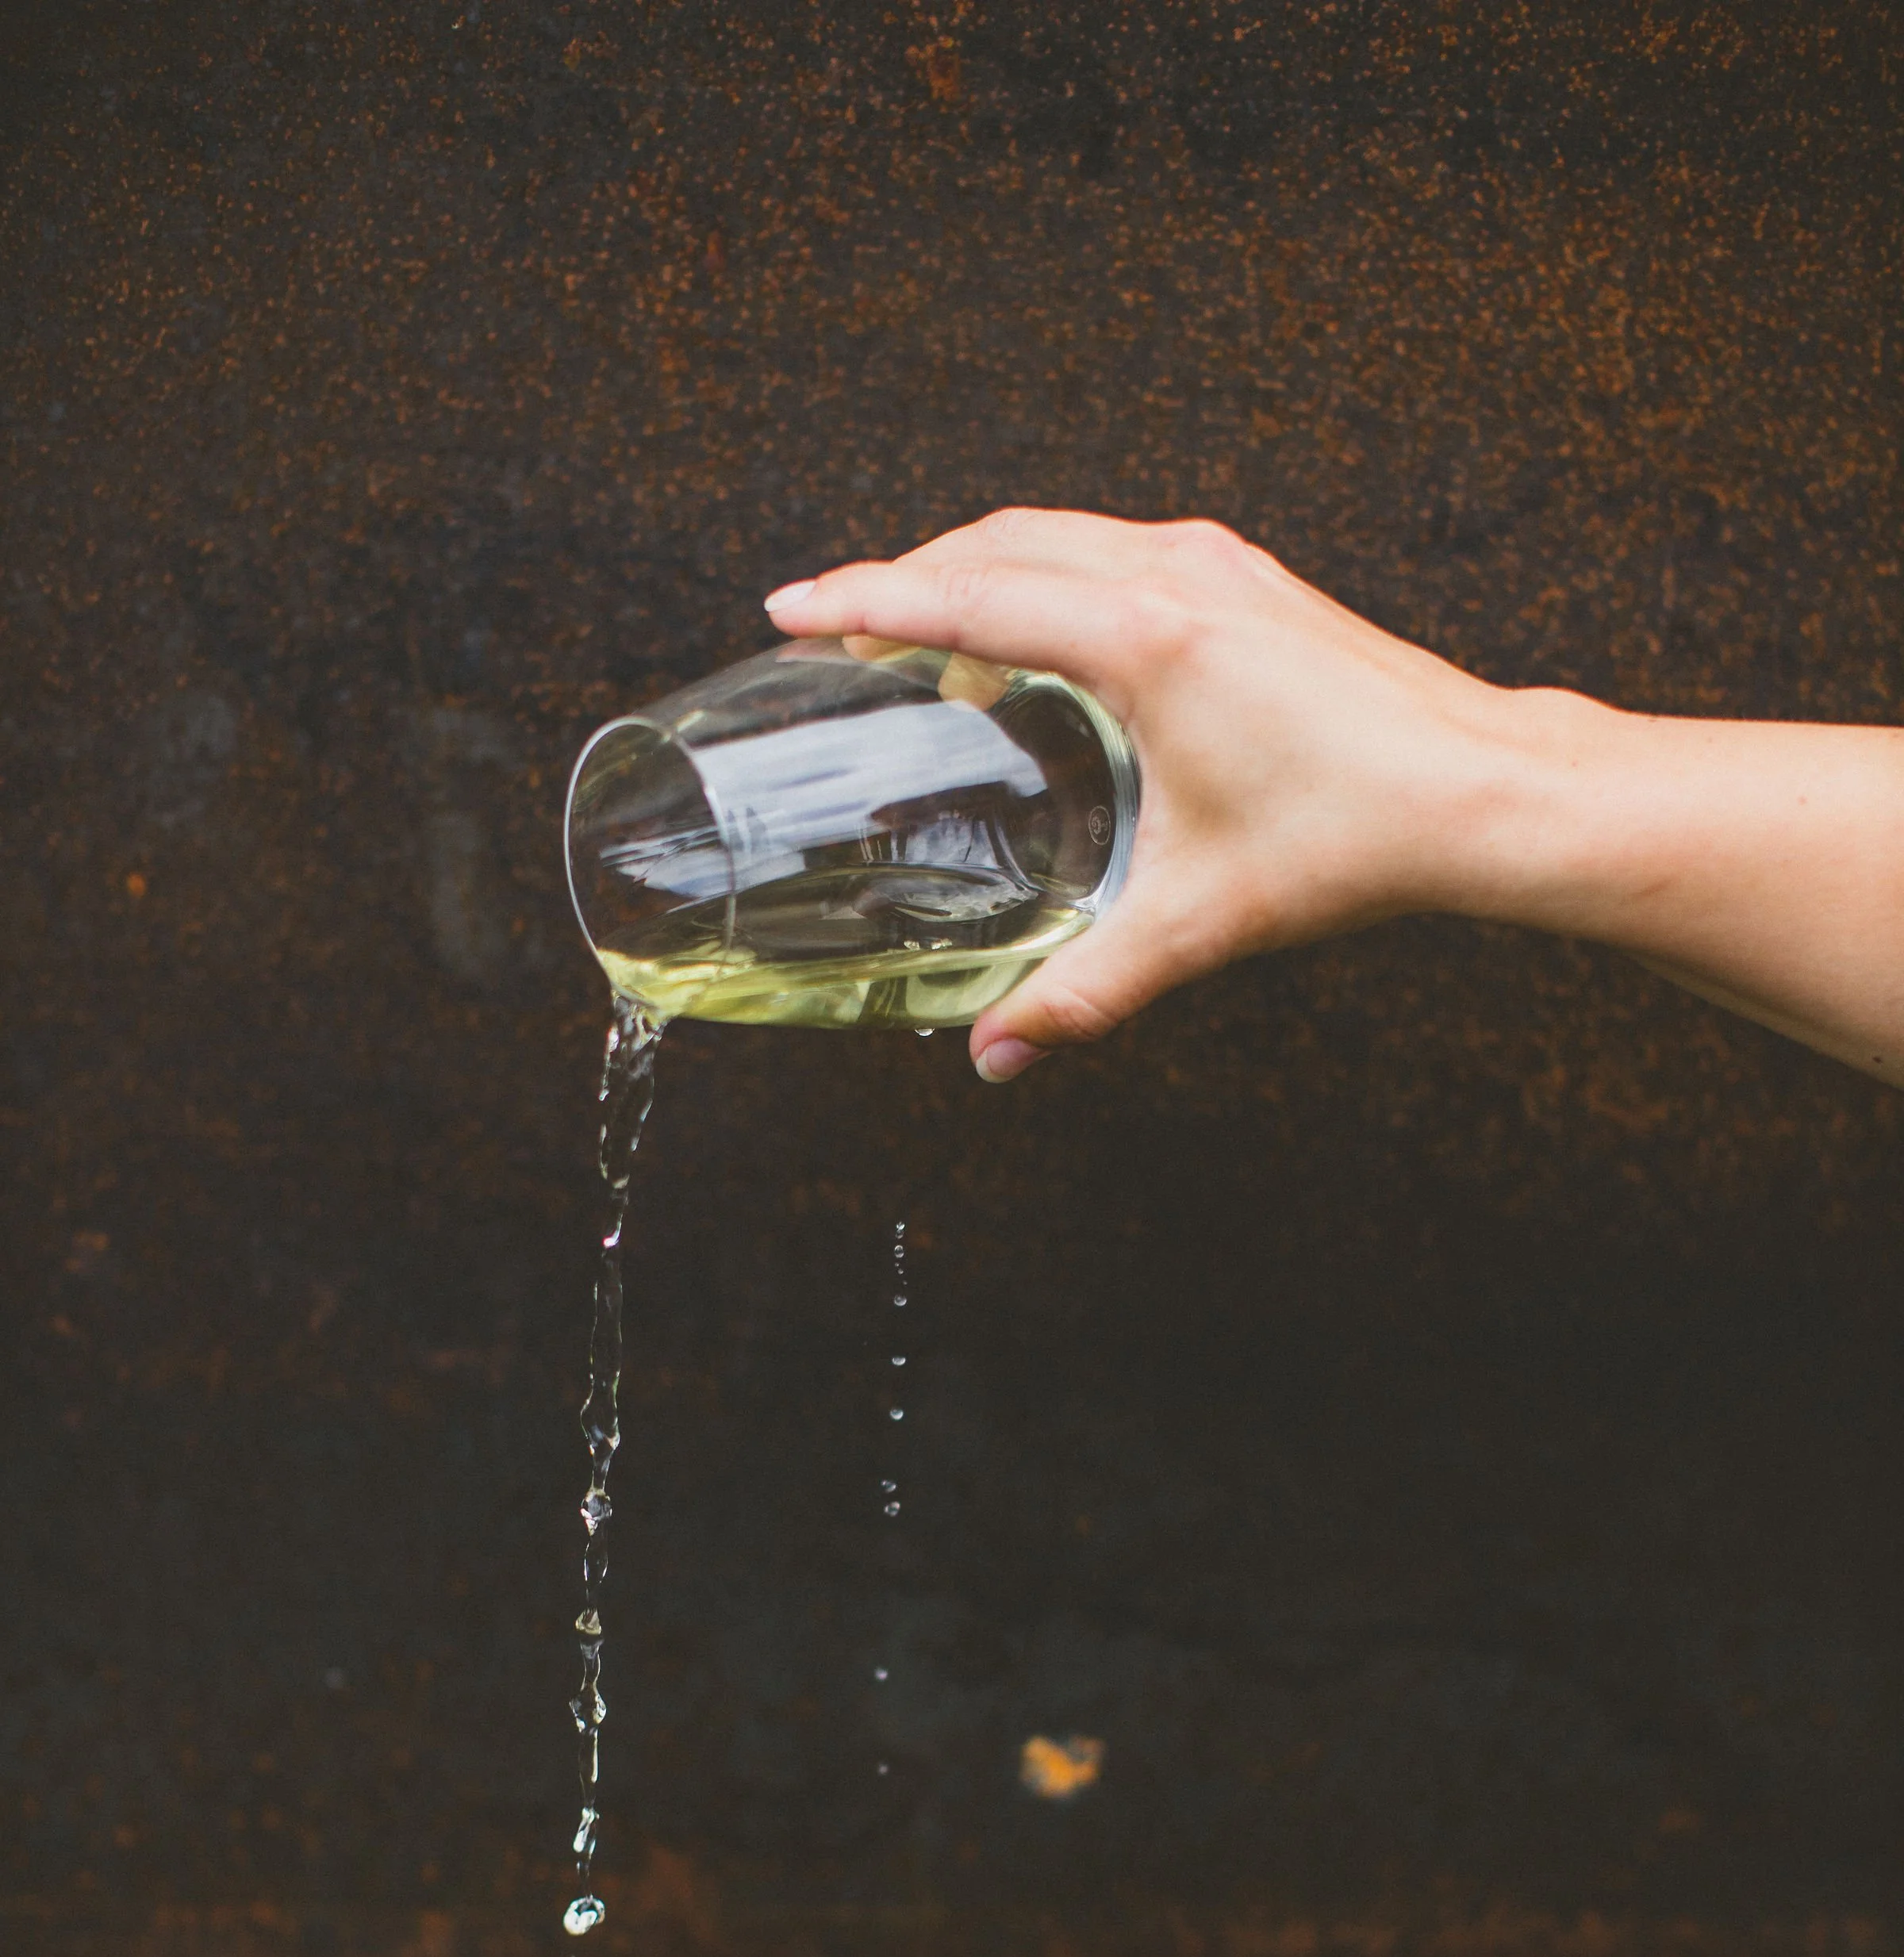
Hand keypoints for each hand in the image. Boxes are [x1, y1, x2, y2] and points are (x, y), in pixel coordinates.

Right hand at [764, 509, 1532, 1080]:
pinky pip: (1111, 552)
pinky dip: (1047, 580)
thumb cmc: (1358, 837)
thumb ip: (1085, 989)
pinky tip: (1038, 647)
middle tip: (837, 628)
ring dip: (977, 574)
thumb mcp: (1200, 920)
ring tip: (923, 639)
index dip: (865, 600)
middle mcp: (1175, 576)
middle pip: (997, 544)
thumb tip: (999, 1054)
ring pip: (1056, 536)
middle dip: (905, 578)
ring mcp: (1217, 565)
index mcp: (1146, 639)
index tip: (792, 606)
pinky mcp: (1245, 579)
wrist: (1484, 790)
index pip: (967, 598)